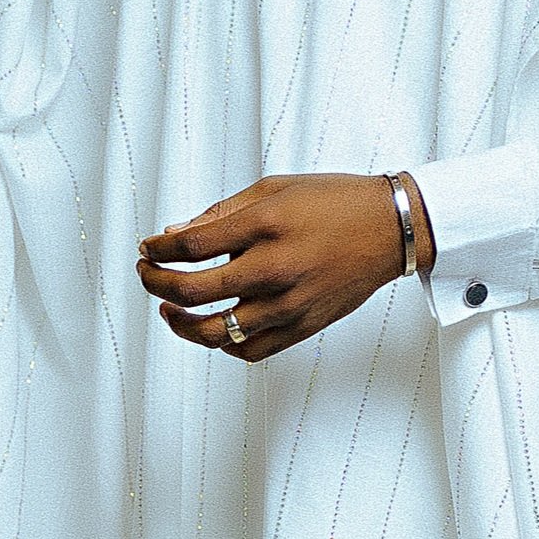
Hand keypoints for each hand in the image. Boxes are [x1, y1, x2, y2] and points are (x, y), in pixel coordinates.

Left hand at [137, 173, 433, 361]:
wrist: (390, 228)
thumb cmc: (335, 201)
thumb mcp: (276, 188)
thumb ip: (223, 212)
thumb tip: (175, 234)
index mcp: (266, 226)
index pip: (192, 246)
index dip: (158, 249)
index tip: (148, 247)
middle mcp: (275, 269)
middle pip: (194, 291)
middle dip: (156, 283)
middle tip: (147, 273)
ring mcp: (289, 304)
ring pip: (216, 332)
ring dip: (181, 323)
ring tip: (168, 309)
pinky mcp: (303, 326)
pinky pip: (250, 350)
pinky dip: (223, 345)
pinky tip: (212, 328)